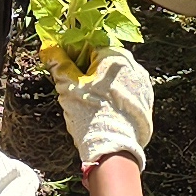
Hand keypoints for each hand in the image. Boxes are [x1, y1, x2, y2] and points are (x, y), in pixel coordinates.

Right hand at [49, 43, 154, 167]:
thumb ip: (59, 63)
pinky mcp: (146, 102)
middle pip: (104, 63)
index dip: (73, 60)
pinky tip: (104, 112)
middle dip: (88, 74)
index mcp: (115, 56)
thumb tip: (48, 48)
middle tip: (76, 91)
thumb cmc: (90, 113)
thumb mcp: (69, 86)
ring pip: (115, 79)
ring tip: (90, 105)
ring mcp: (143, 84)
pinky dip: (115, 98)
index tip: (66, 73)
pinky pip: (126, 93)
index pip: (89, 47)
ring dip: (102, 86)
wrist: (114, 147)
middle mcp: (134, 66)